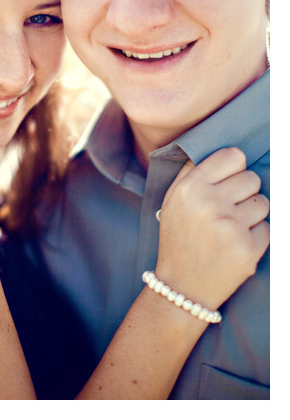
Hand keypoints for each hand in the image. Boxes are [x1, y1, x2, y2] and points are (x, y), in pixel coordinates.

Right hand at [155, 147, 268, 310]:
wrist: (182, 286)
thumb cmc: (179, 238)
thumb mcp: (172, 202)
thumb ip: (192, 173)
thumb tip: (223, 153)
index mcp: (189, 188)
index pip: (232, 156)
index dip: (234, 168)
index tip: (228, 179)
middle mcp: (209, 203)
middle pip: (251, 178)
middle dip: (244, 192)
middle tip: (227, 209)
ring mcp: (230, 225)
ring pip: (263, 202)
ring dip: (252, 214)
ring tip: (231, 227)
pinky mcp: (248, 247)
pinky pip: (268, 227)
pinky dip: (257, 235)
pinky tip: (236, 244)